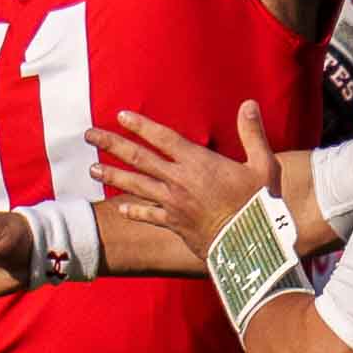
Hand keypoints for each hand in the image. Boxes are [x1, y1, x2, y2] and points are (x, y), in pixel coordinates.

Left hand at [86, 103, 279, 261]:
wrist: (253, 247)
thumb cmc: (260, 205)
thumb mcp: (264, 166)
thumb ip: (252, 134)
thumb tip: (248, 104)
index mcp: (199, 163)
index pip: (163, 138)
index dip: (141, 125)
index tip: (120, 115)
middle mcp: (179, 181)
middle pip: (139, 158)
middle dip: (112, 144)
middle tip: (88, 134)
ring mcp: (174, 204)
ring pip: (136, 186)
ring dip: (112, 176)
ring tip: (91, 169)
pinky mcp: (175, 225)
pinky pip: (148, 216)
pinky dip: (133, 211)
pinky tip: (119, 208)